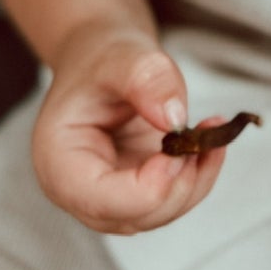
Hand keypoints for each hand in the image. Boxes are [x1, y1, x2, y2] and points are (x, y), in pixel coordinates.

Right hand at [31, 23, 228, 233]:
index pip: (101, 200)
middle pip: (134, 216)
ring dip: (195, 179)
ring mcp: (109, 196)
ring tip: (212, 131)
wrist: (101, 59)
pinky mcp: (136, 191)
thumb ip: (147, 80)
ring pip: (159, 213)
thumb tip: (175, 119)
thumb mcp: (122, 54)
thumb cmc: (99, 58)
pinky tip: (211, 141)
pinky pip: (172, 198)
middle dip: (178, 183)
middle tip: (204, 135)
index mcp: (58, 161)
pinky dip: (198, 175)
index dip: (148, 188)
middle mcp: (79, 190)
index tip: (180, 151)